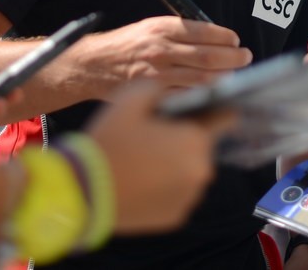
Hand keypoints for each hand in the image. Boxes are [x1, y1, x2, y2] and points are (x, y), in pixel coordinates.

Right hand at [71, 15, 252, 97]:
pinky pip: (187, 96)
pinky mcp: (154, 95)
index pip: (204, 32)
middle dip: (232, 58)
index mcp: (163, 28)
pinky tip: (213, 92)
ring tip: (233, 75)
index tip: (236, 41)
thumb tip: (216, 40)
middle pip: (208, 57)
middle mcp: (162, 50)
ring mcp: (159, 75)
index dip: (225, 38)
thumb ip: (180, 32)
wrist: (95, 64)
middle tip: (245, 58)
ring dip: (223, 78)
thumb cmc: (128, 44)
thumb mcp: (152, 26)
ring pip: (201, 79)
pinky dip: (203, 94)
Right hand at [85, 82, 235, 233]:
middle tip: (155, 136)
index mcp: (196, 140)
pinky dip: (165, 186)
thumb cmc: (109, 142)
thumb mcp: (129, 100)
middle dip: (185, 138)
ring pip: (190, 171)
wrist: (84, 193)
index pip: (224, 118)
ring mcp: (189, 197)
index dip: (213, 110)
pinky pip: (177, 193)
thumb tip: (169, 94)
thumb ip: (158, 89)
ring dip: (176, 163)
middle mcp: (201, 171)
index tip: (200, 108)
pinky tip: (142, 180)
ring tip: (145, 159)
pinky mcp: (175, 217)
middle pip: (202, 146)